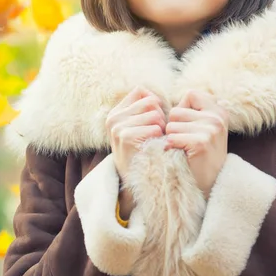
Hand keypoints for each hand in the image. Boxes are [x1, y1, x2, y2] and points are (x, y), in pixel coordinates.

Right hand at [105, 85, 166, 214]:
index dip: (155, 103)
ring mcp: (118, 127)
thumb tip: (161, 95)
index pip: (142, 91)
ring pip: (154, 114)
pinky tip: (157, 148)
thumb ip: (148, 110)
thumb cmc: (146, 153)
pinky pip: (154, 128)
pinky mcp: (126, 137)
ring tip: (157, 142)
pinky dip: (160, 138)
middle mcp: (114, 118)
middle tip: (158, 134)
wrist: (137, 183)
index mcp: (117, 112)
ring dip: (162, 128)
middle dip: (160, 116)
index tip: (158, 119)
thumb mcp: (142, 128)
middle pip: (150, 101)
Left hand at [164, 90, 228, 198]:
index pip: (191, 94)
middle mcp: (217, 117)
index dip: (182, 110)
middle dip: (174, 127)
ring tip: (184, 150)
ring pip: (171, 125)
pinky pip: (172, 137)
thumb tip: (158, 94)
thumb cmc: (200, 156)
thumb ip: (193, 111)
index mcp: (219, 111)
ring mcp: (211, 129)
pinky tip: (181, 155)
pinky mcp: (201, 142)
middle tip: (185, 143)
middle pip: (177, 110)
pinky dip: (171, 148)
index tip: (187, 127)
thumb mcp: (204, 129)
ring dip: (172, 139)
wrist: (210, 185)